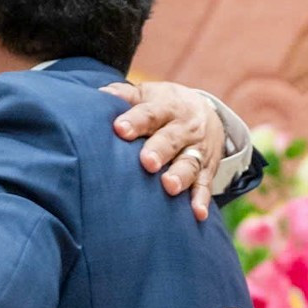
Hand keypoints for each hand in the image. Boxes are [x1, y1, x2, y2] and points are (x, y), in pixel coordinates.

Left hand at [102, 80, 228, 219]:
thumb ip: (125, 96)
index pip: (150, 113)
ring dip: (181, 175)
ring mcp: (197, 150)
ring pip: (189, 163)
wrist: (207, 112)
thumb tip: (101, 95)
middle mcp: (184, 128)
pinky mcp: (207, 170)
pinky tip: (197, 213)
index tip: (120, 129)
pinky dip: (202, 199)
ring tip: (169, 186)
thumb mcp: (148, 94)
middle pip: (171, 139)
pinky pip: (205, 185)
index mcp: (166, 107)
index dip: (135, 121)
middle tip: (147, 162)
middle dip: (160, 150)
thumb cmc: (163, 107)